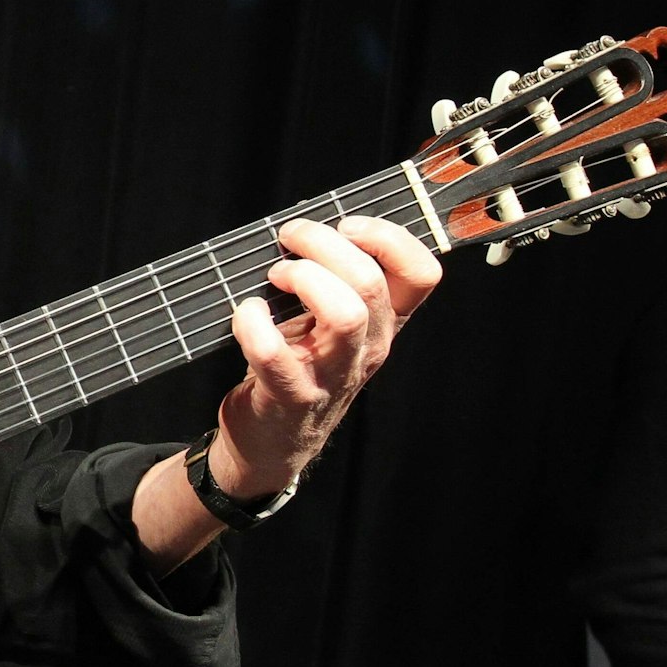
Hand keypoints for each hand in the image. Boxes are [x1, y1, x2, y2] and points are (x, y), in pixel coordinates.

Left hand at [213, 216, 440, 498]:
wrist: (273, 442)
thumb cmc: (300, 365)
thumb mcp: (334, 325)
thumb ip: (339, 279)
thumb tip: (313, 223)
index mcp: (385, 323)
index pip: (421, 274)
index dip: (388, 237)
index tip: (346, 224)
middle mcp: (369, 348)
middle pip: (371, 284)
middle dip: (324, 245)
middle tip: (289, 241)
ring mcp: (333, 375)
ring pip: (344, 314)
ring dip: (302, 279)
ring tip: (274, 275)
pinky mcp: (291, 395)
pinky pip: (275, 353)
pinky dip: (252, 322)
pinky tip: (245, 312)